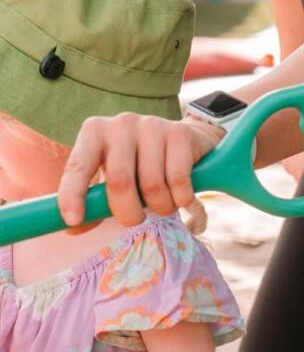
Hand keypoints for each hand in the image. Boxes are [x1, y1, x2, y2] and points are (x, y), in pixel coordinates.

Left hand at [58, 115, 221, 231]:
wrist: (182, 140)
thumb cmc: (138, 164)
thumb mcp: (111, 176)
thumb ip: (93, 199)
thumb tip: (73, 227)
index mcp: (94, 132)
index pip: (78, 166)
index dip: (72, 194)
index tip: (72, 220)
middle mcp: (121, 124)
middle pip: (120, 181)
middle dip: (127, 212)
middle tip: (134, 220)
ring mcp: (152, 126)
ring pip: (152, 184)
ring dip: (159, 207)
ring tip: (162, 206)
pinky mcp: (180, 134)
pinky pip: (178, 180)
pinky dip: (180, 199)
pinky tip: (180, 197)